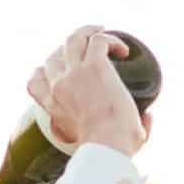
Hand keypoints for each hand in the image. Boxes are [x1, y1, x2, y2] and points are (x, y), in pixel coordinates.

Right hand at [27, 26, 148, 155]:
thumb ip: (117, 129)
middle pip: (55, 55)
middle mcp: (59, 87)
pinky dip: (112, 41)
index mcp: (53, 107)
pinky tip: (124, 51)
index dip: (46, 71)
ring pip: (74, 39)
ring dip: (88, 33)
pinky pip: (99, 41)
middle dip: (71, 50)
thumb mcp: (108, 141)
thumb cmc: (110, 151)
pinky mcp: (95, 66)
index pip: (35, 82)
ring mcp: (75, 74)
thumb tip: (148, 117)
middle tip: (91, 50)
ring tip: (102, 32)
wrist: (109, 146)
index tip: (65, 71)